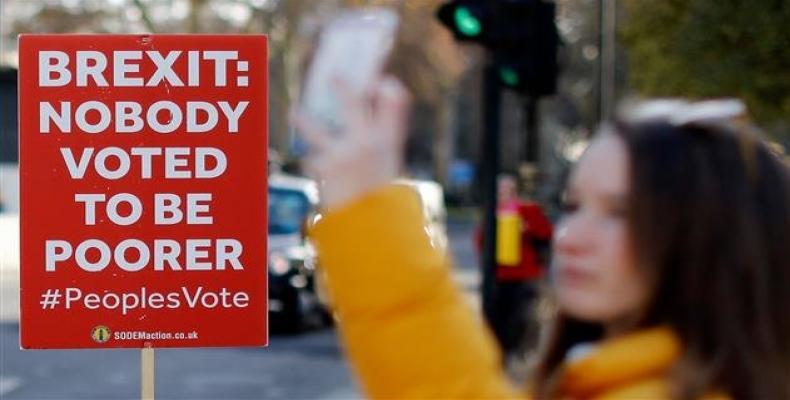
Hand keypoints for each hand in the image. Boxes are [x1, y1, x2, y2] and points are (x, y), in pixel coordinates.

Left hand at [292, 76, 410, 210]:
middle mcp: (368, 141)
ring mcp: (344, 150)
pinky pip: (316, 163)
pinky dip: (320, 174)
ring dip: (304, 122)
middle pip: (353, 105)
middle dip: (342, 89)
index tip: (383, 83)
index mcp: (389, 143)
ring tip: (293, 113)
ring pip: (318, 132)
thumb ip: (374, 152)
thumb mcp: (386, 174)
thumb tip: (358, 136)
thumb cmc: (381, 204)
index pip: (395, 104)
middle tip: (334, 76)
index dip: (390, 91)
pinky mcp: (325, 163)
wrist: (371, 228)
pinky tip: (328, 187)